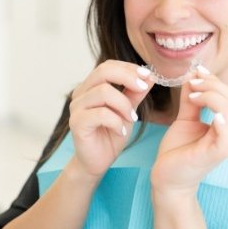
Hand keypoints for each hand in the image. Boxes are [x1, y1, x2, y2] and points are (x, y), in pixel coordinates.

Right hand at [69, 60, 153, 178]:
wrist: (97, 162)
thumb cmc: (111, 134)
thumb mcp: (128, 110)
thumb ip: (135, 93)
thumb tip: (150, 76)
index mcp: (91, 86)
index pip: (108, 66)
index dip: (128, 68)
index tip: (148, 75)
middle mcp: (81, 93)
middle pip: (103, 71)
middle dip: (127, 77)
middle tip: (143, 88)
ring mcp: (76, 107)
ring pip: (103, 92)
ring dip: (124, 104)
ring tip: (132, 119)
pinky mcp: (77, 123)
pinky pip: (101, 114)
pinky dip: (117, 121)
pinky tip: (122, 131)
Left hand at [151, 66, 227, 194]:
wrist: (168, 178)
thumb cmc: (177, 150)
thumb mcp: (185, 119)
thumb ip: (191, 100)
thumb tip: (193, 77)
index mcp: (225, 125)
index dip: (214, 80)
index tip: (196, 70)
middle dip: (213, 84)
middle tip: (192, 81)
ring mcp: (226, 144)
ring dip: (211, 95)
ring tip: (193, 95)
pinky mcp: (217, 153)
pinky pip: (226, 134)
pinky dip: (220, 119)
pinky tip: (207, 110)